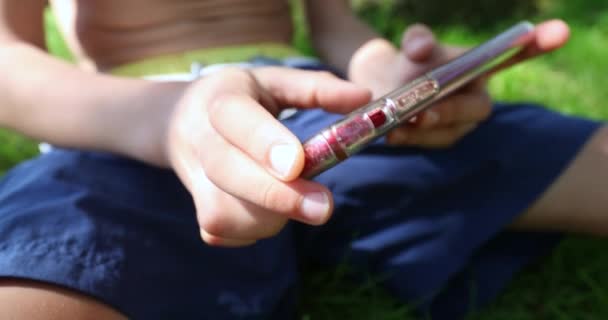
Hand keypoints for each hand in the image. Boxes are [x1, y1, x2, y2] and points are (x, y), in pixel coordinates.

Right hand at [160, 68, 370, 246]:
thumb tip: (363, 97)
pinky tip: (269, 211)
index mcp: (222, 99)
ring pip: (225, 211)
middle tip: (324, 208)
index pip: (235, 119)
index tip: (298, 165)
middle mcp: (201, 140)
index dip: (264, 144)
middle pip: (226, 172)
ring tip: (296, 200)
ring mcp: (194, 179)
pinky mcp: (197, 210)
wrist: (182, 121)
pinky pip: (223, 233)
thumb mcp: (275, 81)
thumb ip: (317, 88)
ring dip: (270, 216)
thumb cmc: (242, 100)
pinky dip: (253, 232)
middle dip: (276, 195)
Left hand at [348, 20, 569, 147]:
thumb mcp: (412, 46)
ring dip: (424, 131)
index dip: (538, 44)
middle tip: (423, 112)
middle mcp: (475, 99)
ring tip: (397, 126)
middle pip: (475, 109)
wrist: (382, 84)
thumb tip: (420, 49)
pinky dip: (409, 139)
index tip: (560, 30)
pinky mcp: (436, 141)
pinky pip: (429, 144)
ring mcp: (458, 124)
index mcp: (480, 68)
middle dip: (451, 112)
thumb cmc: (409, 63)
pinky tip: (391, 135)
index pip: (515, 56)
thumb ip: (418, 41)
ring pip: (449, 132)